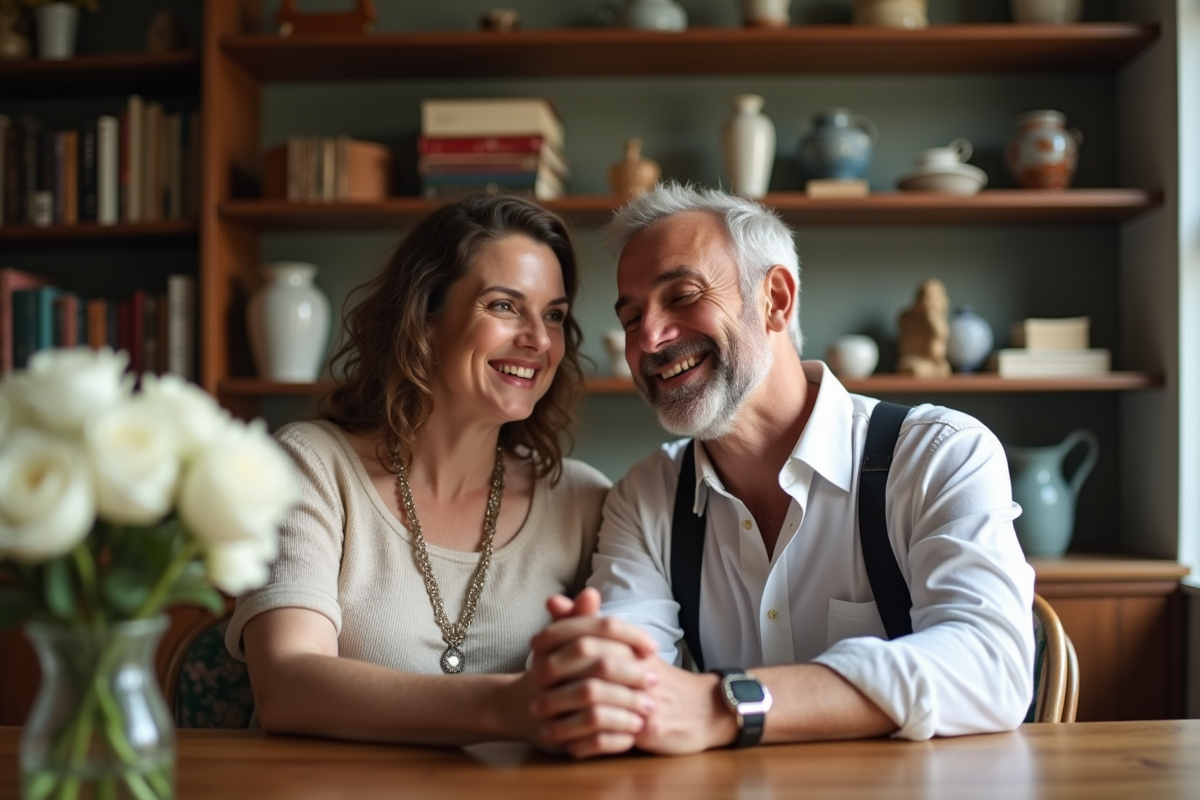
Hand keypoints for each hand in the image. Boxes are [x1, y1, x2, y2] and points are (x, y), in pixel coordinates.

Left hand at [534, 589, 737, 755]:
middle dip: (555, 676)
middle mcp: (638, 666)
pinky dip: (586, 744)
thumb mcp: (626, 649)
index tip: (534, 646)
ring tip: (543, 726)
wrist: (706, 709)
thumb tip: (553, 600)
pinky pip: (611, 737)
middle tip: (531, 689)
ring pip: (595, 703)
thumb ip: (588, 626)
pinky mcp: (650, 727)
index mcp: (631, 644)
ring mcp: (643, 697)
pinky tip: (570, 747)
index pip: (591, 629)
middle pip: (589, 661)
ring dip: (564, 717)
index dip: (558, 634)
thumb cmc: (656, 679)